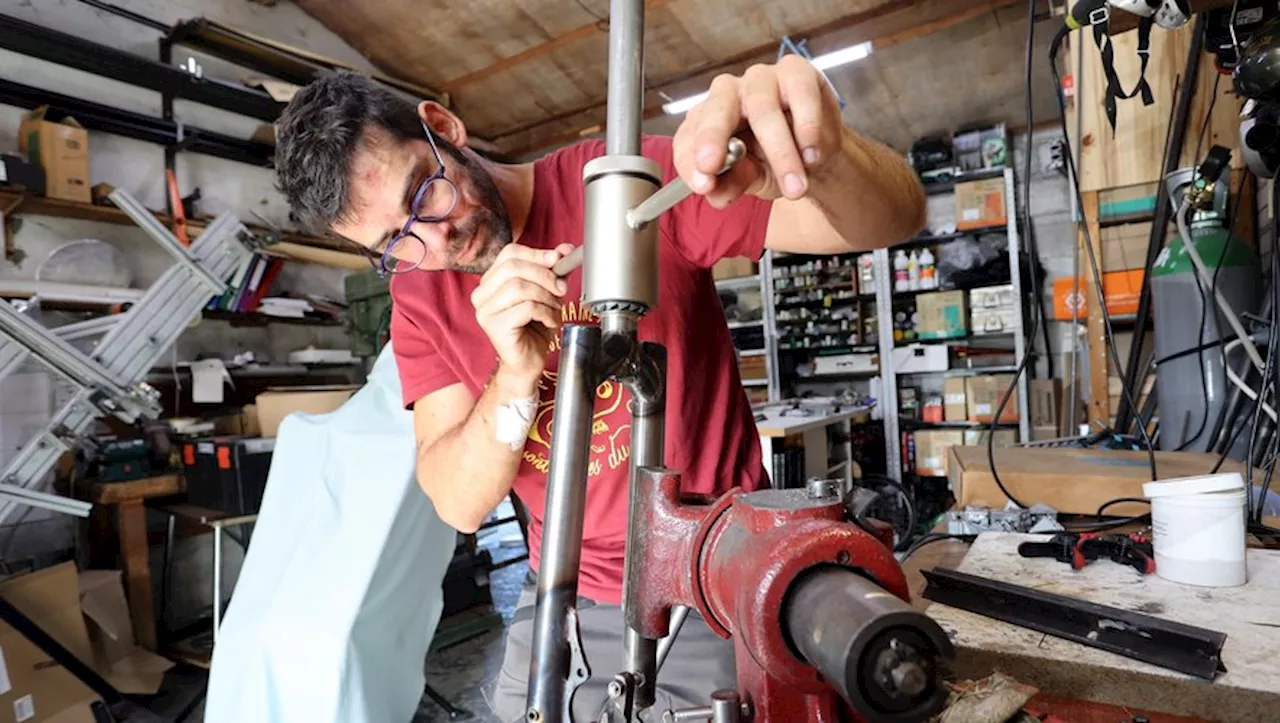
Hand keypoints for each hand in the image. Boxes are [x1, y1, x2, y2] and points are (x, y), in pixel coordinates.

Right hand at [471, 243, 572, 380]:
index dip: (536, 254)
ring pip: (519, 287)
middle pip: (513, 267)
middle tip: (561, 289)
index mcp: (491, 281)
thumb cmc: (534, 329)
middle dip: (544, 275)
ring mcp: (485, 311)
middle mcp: (482, 294)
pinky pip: (525, 307)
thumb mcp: (547, 294)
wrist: (527, 362)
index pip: (510, 253)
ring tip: (554, 309)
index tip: (558, 259)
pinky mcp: (494, 326)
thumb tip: (565, 250)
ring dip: (545, 296)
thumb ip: (552, 271)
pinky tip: (549, 321)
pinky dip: (545, 312)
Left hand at [672, 54, 844, 208]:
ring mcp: (761, 79)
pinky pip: (799, 93)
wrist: (817, 156)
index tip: (702, 185)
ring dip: (780, 153)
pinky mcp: (796, 72)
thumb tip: (715, 192)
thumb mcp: (751, 181)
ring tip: (795, 187)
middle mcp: (728, 94)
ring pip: (762, 108)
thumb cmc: (774, 164)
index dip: (689, 160)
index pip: (688, 137)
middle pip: (716, 110)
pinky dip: (807, 127)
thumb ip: (732, 184)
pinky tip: (812, 155)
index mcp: (707, 121)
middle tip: (712, 166)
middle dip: (712, 138)